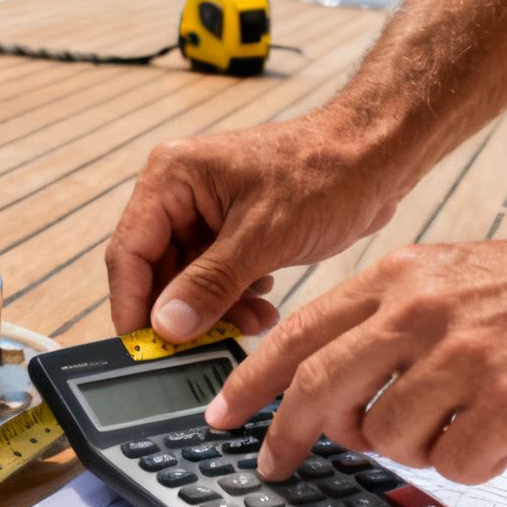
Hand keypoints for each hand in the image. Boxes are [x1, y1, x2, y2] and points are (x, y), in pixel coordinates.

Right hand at [106, 111, 404, 340]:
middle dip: (184, 312)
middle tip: (206, 347)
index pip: (130, 251)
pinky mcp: (232, 228)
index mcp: (171, 177)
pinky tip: (265, 304)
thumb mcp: (264, 236)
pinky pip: (215, 276)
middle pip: (156, 270)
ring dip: (216, 309)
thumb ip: (210, 284)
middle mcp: (179, 192)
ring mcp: (205, 211)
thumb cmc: (326, 173)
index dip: (133, 305)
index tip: (144, 350)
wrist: (377, 156)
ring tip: (254, 321)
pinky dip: (235, 298)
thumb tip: (168, 326)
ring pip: (187, 279)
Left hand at [202, 228, 506, 483]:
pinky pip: (454, 462)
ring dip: (409, 448)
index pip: (297, 333)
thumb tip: (329, 381)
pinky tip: (499, 441)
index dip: (249, 381)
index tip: (219, 416)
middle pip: (317, 387)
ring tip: (453, 428)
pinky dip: (470, 464)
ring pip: (387, 434)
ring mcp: (464, 356)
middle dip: (285, 434)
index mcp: (401, 278)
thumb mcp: (455, 277)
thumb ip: (391, 318)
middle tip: (273, 463)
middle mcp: (420, 311)